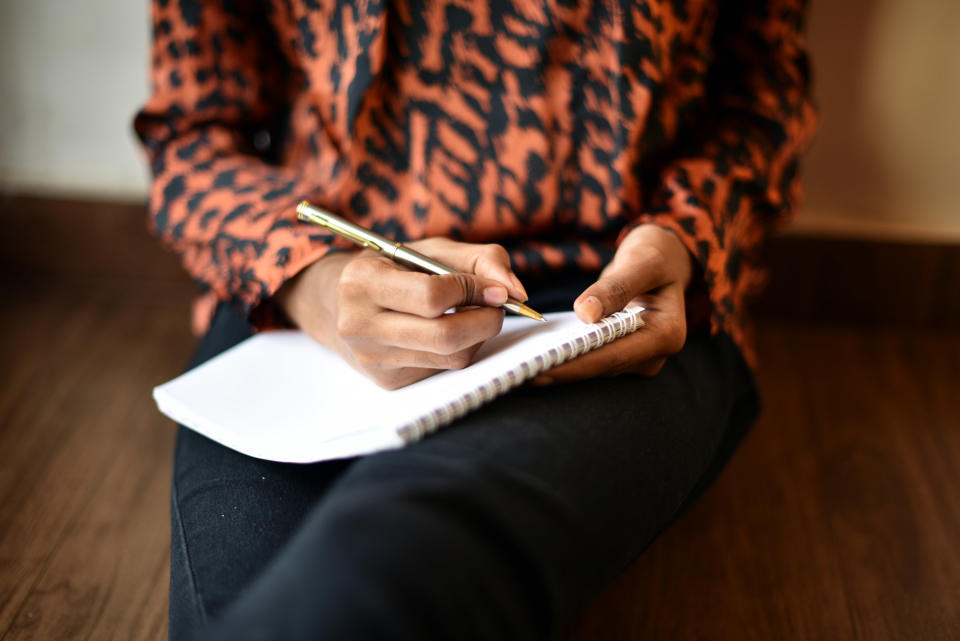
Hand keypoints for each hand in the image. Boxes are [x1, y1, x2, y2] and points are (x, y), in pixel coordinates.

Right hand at [275, 238, 527, 389]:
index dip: (474, 290)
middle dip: (486, 320)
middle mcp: (359, 325)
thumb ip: (479, 259)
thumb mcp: (428, 249)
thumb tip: (516, 291)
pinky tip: (452, 332)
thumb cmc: (394, 270)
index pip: (432, 296)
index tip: (495, 288)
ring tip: (475, 315)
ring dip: (478, 336)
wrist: (340, 304)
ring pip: (450, 357)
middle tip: (498, 306)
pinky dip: (461, 349)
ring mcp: (372, 359)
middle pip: (444, 336)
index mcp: (361, 282)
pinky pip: (443, 369)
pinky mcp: (388, 381)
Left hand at [533, 224, 693, 384]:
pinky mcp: (622, 354)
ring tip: (519, 367)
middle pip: (601, 367)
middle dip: (561, 369)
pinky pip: (590, 358)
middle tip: (519, 372)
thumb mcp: (641, 261)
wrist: (662, 263)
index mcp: (667, 334)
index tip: (540, 365)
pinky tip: (533, 355)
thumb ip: (617, 286)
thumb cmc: (655, 256)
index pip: (614, 355)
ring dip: (559, 366)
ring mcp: (639, 357)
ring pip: (593, 366)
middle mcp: (655, 354)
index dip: (575, 363)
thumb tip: (586, 314)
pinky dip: (565, 356)